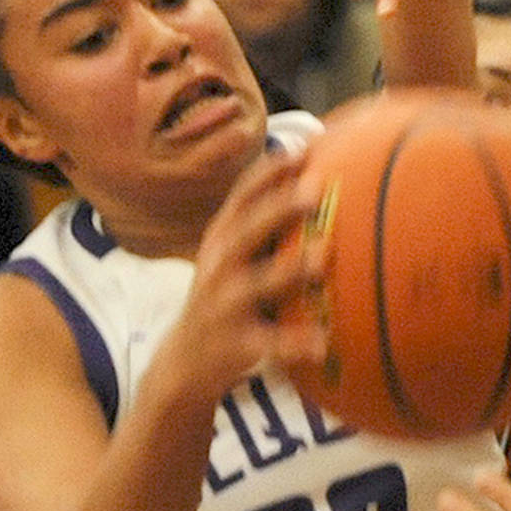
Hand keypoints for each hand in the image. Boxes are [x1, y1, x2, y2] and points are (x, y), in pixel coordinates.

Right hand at [176, 148, 328, 398]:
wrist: (185, 360)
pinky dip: (297, 343)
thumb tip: (310, 177)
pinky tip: (324, 342)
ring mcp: (224, 306)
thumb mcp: (228, 255)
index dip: (271, 172)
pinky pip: (270, 344)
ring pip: (257, 284)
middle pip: (247, 231)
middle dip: (279, 208)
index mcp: (221, 239)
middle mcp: (219, 267)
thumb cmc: (222, 296)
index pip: (242, 196)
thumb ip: (258, 221)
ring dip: (290, 268)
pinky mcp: (235, 345)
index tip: (305, 150)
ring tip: (324, 256)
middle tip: (315, 189)